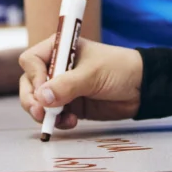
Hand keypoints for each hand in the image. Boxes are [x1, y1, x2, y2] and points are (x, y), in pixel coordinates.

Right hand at [18, 38, 142, 131]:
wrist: (142, 88)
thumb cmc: (119, 69)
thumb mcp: (92, 74)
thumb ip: (66, 86)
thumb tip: (41, 98)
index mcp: (59, 49)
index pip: (31, 61)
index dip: (34, 76)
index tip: (43, 91)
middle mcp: (56, 67)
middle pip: (29, 83)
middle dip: (32, 100)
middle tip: (40, 114)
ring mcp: (62, 87)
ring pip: (38, 102)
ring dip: (44, 114)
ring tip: (60, 120)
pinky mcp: (70, 105)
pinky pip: (53, 115)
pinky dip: (57, 121)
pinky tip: (72, 122)